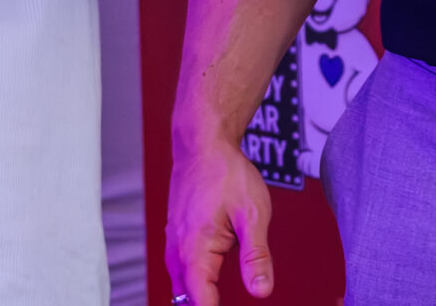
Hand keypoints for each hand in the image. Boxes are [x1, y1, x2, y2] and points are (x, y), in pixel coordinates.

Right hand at [164, 133, 276, 303]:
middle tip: (228, 301)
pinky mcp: (175, 240)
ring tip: (220, 299)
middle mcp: (177, 254)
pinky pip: (181, 274)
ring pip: (181, 290)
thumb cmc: (227, 173)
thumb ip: (256, 256)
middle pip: (187, 302)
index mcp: (195, 252)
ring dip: (199, 299)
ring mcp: (173, 247)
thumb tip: (262, 291)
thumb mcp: (253, 214)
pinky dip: (193, 285)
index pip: (202, 304)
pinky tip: (210, 287)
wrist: (203, 145)